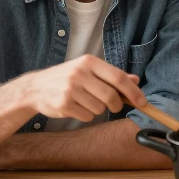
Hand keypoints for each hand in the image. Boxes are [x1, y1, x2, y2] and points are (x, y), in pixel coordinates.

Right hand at [24, 54, 146, 121]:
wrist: (36, 88)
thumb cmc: (67, 78)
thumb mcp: (88, 70)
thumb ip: (112, 75)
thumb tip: (135, 80)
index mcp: (88, 62)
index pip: (118, 77)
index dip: (133, 91)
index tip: (142, 102)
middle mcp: (79, 74)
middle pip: (111, 96)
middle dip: (117, 105)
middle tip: (114, 106)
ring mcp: (70, 89)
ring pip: (99, 108)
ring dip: (98, 109)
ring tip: (86, 102)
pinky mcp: (63, 104)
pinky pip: (87, 116)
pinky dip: (87, 115)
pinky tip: (77, 107)